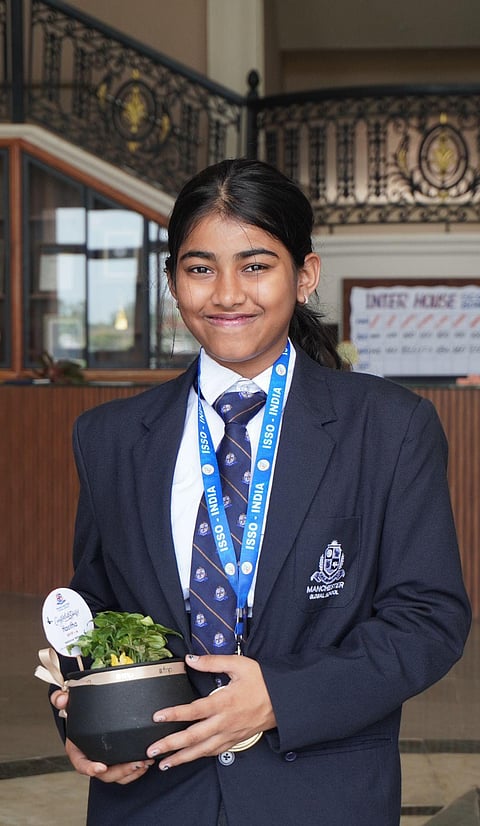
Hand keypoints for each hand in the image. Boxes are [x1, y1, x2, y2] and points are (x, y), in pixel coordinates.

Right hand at [50, 690, 153, 783]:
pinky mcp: (115, 761)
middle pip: (104, 774)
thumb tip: (61, 699)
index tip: (101, 767)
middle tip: (135, 763)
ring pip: (116, 776)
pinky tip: (146, 763)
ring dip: (131, 772)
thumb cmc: (77, 714)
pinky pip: (125, 773)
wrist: (86, 716)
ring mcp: (104, 761)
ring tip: (144, 763)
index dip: (90, 768)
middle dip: (119, 771)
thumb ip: (62, 699)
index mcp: (77, 750)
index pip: (81, 764)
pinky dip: (135, 771)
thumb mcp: (68, 704)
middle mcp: (91, 759)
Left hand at [146, 654, 276, 769]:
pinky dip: (199, 757)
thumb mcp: (239, 664)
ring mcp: (230, 734)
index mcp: (224, 701)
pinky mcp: (235, 740)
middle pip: (193, 737)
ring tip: (164, 764)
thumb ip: (212, 662)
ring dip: (182, 758)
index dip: (175, 714)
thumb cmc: (262, 680)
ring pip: (202, 750)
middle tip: (151, 751)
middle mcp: (225, 722)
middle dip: (171, 745)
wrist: (284, 700)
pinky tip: (188, 759)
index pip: (195, 710)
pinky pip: (214, 752)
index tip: (157, 717)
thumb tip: (190, 659)